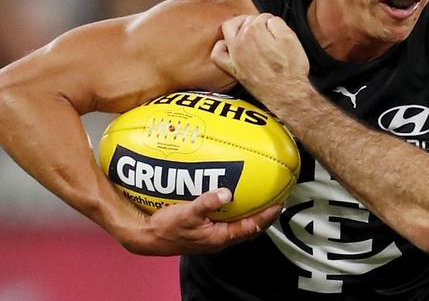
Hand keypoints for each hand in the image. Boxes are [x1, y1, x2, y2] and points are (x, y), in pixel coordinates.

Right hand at [125, 188, 281, 254]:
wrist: (147, 236)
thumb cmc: (166, 229)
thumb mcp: (187, 214)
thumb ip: (207, 203)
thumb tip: (226, 192)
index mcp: (220, 237)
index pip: (252, 227)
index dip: (267, 216)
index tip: (280, 203)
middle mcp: (220, 236)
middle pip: (250, 225)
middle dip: (264, 212)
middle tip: (276, 196)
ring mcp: (213, 232)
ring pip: (239, 221)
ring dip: (250, 209)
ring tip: (261, 193)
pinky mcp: (205, 226)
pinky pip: (225, 215)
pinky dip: (233, 205)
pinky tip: (232, 191)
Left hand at [211, 13, 310, 110]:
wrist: (286, 94)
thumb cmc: (291, 69)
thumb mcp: (291, 38)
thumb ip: (277, 23)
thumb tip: (269, 20)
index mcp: (254, 31)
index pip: (262, 17)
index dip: (271, 22)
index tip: (277, 30)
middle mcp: (240, 41)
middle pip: (245, 21)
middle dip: (256, 22)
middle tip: (267, 31)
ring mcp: (234, 55)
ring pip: (228, 29)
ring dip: (237, 25)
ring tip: (248, 31)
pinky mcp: (233, 69)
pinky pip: (218, 54)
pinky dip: (221, 47)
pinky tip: (230, 46)